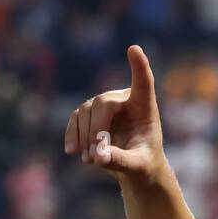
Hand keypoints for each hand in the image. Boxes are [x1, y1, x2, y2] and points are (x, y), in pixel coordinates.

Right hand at [64, 45, 165, 182]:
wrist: (135, 168)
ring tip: (91, 161)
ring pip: (86, 110)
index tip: (134, 49)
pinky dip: (73, 134)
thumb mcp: (138, 166)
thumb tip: (97, 156)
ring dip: (85, 136)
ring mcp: (105, 104)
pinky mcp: (90, 113)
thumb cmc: (145, 164)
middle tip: (96, 156)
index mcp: (145, 107)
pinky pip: (76, 118)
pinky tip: (72, 151)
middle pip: (103, 103)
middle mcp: (125, 99)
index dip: (139, 66)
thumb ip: (121, 160)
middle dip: (97, 129)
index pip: (143, 81)